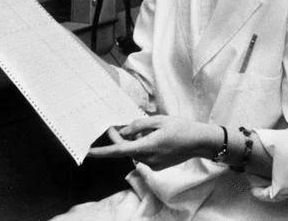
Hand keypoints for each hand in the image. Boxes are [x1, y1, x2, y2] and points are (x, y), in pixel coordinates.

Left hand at [88, 116, 215, 170]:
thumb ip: (139, 125)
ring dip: (133, 142)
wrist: (199, 142)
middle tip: (115, 126)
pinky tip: (155, 138)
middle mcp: (148, 159)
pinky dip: (143, 147)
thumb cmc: (181, 127)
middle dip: (119, 139)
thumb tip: (123, 131)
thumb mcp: (159, 120)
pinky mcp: (157, 167)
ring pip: (135, 153)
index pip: (119, 150)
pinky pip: (143, 156)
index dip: (103, 151)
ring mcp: (153, 165)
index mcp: (148, 146)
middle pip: (127, 150)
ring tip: (147, 130)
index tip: (89, 152)